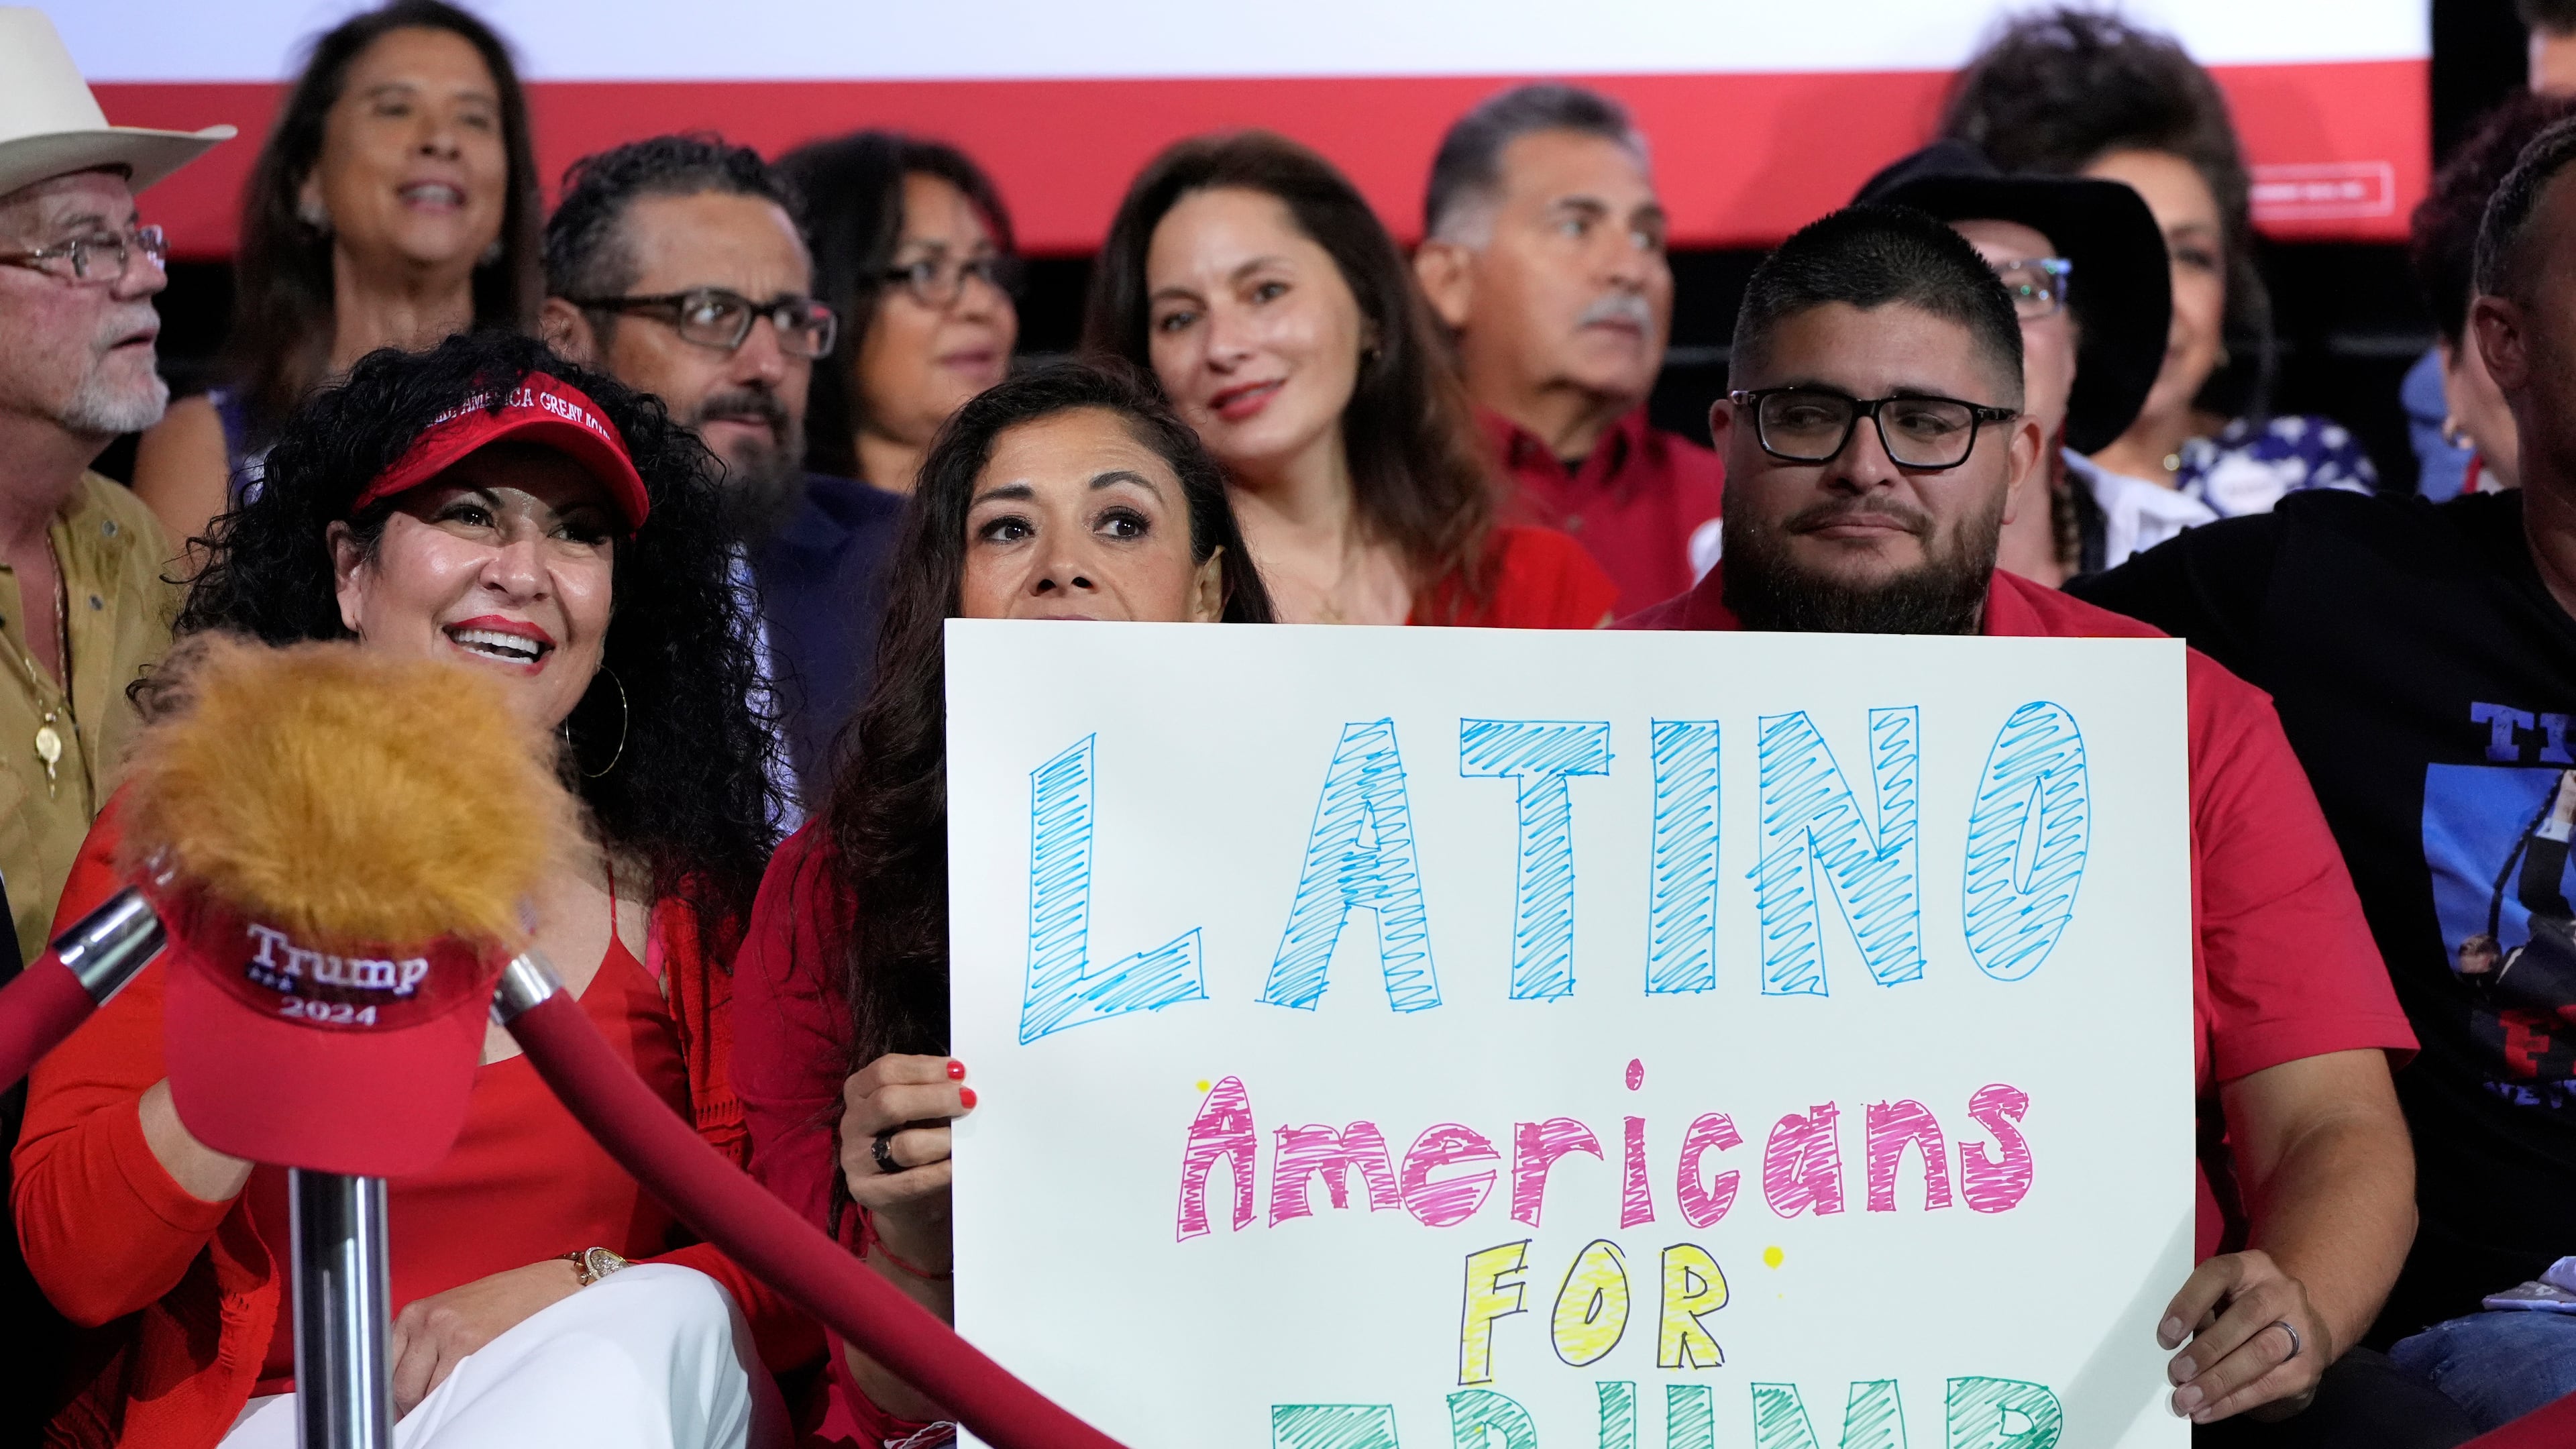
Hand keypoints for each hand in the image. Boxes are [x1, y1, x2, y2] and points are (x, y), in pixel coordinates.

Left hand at [389, 1257, 583, 1415]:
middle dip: (413, 1404)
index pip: (383, 1366)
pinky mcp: (473, 1346)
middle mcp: (428, 1320)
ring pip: (421, 1394)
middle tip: (433, 1405)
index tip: (402, 1406)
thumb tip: (400, 1395)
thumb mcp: (451, 1316)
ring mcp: (450, 1333)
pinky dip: (456, 1400)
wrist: (550, 1288)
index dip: (393, 1394)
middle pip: (400, 1385)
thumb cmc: (505, 1305)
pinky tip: (472, 1388)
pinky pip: (449, 1391)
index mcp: (416, 1312)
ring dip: (434, 1404)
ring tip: (457, 1394)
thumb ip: (423, 1346)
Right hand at [838, 1053, 973, 1262]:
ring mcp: (856, 1160)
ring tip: (966, 1138)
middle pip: (888, 1102)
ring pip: (903, 1145)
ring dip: (942, 1139)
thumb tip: (962, 1079)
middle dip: (935, 1099)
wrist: (909, 1197)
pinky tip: (959, 1165)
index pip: (885, 1070)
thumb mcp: (918, 1109)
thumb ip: (932, 1090)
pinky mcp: (869, 1192)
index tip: (959, 1071)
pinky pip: (913, 1181)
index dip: (924, 1068)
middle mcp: (852, 1123)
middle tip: (969, 1100)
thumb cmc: (918, 1138)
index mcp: (859, 1092)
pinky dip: (942, 1171)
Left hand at [2158, 1249, 2328, 1423]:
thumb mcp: (2223, 1301)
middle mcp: (2282, 1292)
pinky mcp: (2308, 1366)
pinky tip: (2208, 1410)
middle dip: (2207, 1349)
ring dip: (2219, 1381)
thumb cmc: (2245, 1313)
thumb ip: (2202, 1315)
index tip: (2166, 1335)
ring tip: (2188, 1398)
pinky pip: (2269, 1386)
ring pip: (2261, 1353)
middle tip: (2176, 1373)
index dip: (2190, 1303)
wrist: (2300, 1330)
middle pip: (2246, 1316)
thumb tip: (2171, 1346)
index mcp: (2252, 1267)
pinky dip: (2232, 1401)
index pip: (2218, 1274)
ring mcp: (2302, 1328)